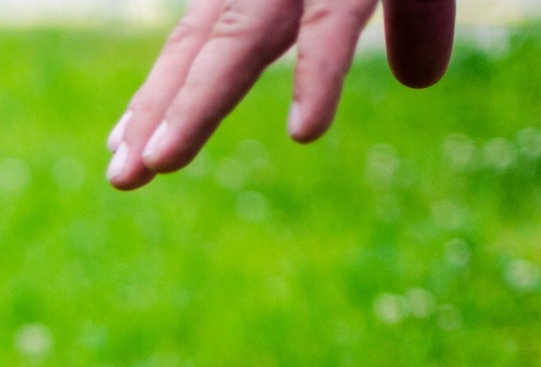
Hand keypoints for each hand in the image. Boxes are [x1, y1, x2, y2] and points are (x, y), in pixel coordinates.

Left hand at [106, 0, 454, 189]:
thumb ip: (414, 13)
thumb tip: (421, 80)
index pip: (205, 34)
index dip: (162, 91)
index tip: (121, 148)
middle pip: (208, 41)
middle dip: (162, 108)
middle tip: (119, 177)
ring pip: (246, 31)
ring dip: (201, 99)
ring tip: (163, 161)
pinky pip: (336, 13)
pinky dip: (319, 71)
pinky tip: (308, 131)